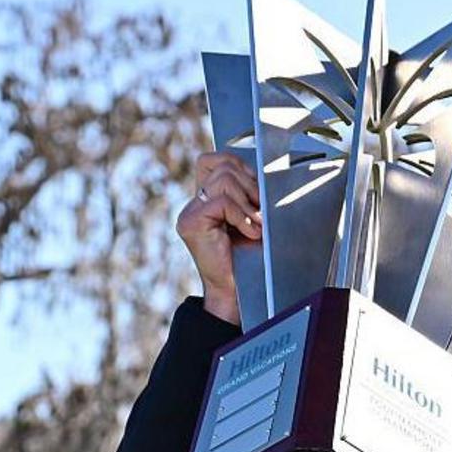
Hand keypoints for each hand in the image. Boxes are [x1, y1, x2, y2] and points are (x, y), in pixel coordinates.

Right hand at [175, 152, 261, 324]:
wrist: (236, 292)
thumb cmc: (248, 259)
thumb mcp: (251, 219)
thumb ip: (248, 195)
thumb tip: (262, 172)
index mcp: (206, 199)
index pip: (215, 160)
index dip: (239, 166)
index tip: (257, 192)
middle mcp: (194, 203)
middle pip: (223, 166)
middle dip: (251, 184)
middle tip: (261, 212)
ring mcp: (189, 212)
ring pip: (224, 180)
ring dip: (248, 202)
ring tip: (256, 225)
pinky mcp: (191, 223)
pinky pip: (221, 201)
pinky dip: (242, 216)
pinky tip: (250, 233)